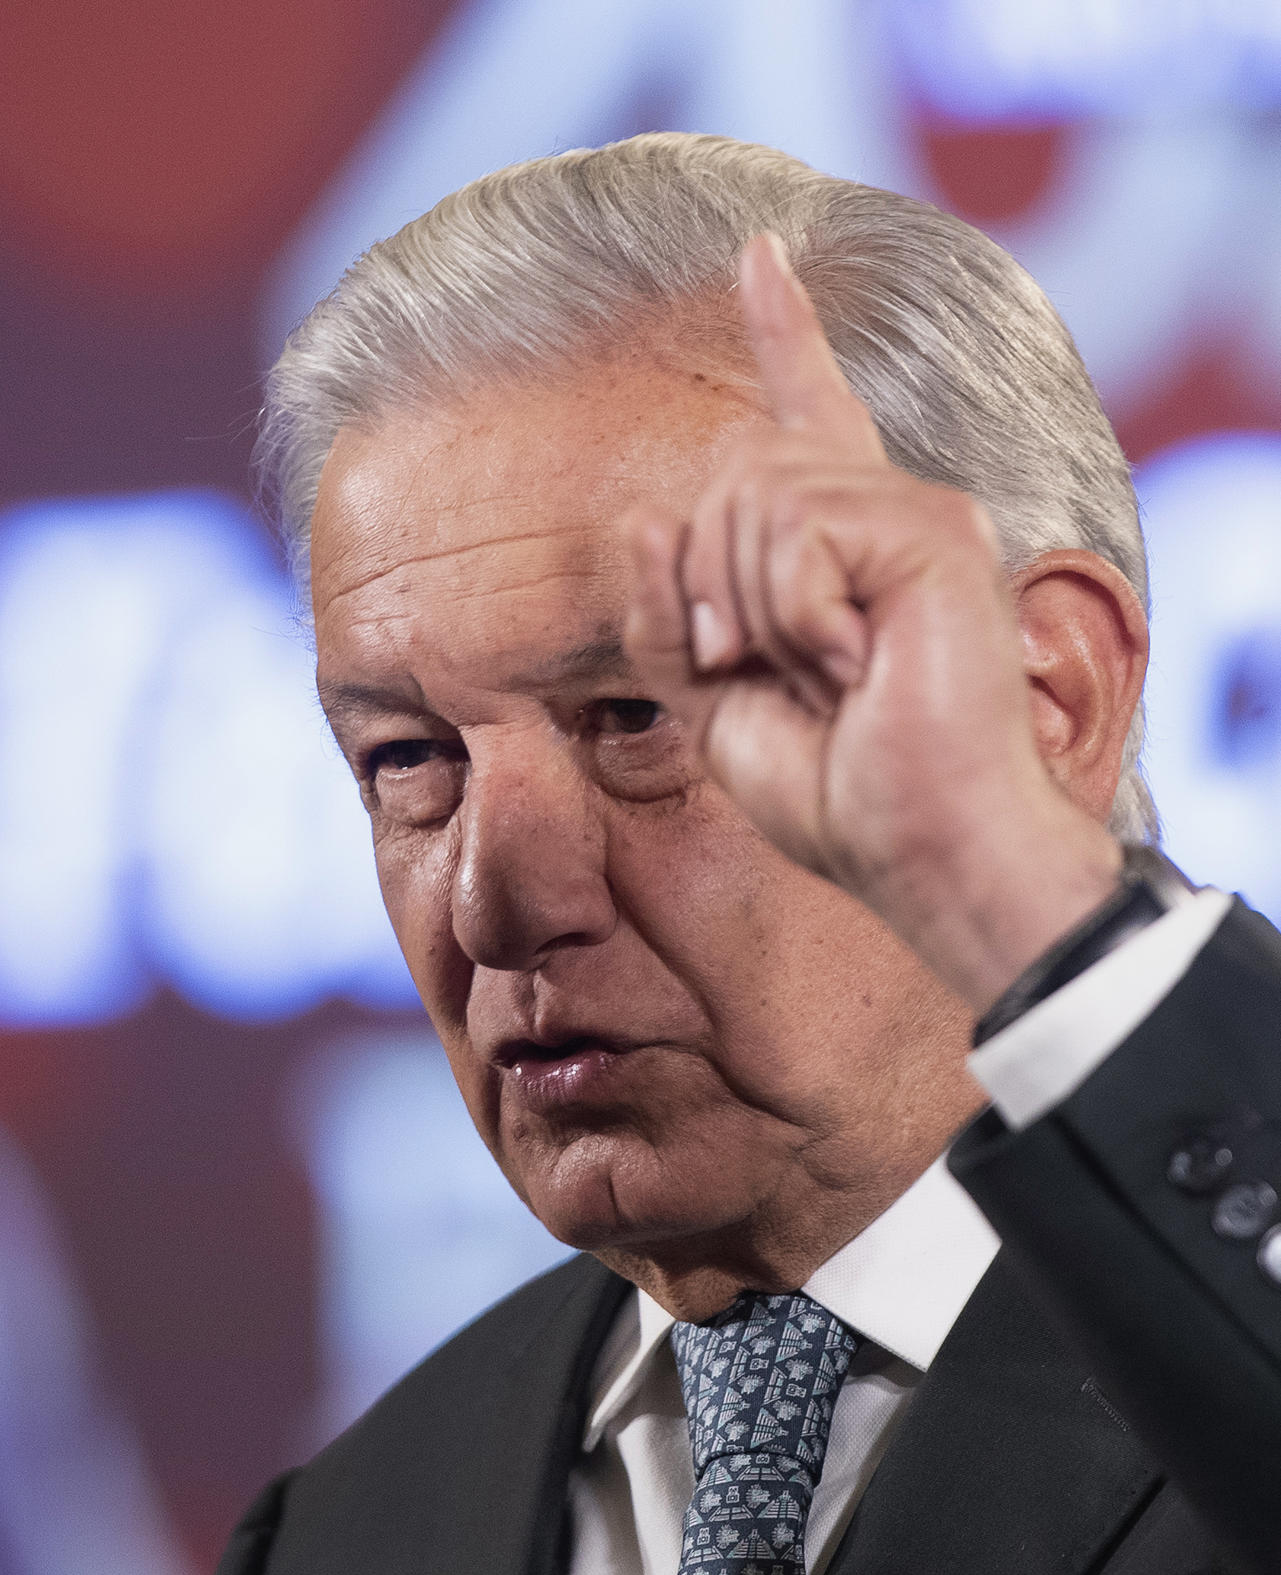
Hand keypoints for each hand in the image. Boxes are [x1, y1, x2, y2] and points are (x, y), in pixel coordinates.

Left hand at [622, 233, 1122, 1014]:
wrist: (914, 845)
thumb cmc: (835, 791)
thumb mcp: (715, 703)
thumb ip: (673, 612)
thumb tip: (644, 515)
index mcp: (843, 545)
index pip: (806, 414)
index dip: (783, 332)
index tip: (758, 254)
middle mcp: (888, 512)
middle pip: (732, 476)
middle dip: (708, 587)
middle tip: (760, 672)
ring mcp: (918, 515)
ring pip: (756, 497)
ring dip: (752, 609)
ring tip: (819, 675)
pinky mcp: (935, 534)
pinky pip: (800, 532)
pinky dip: (796, 615)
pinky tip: (853, 665)